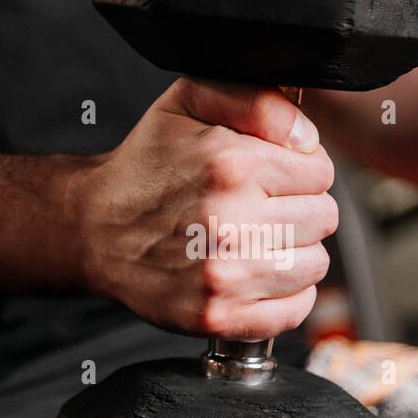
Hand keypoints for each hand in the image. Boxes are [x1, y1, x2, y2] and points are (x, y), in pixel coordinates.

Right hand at [71, 78, 337, 337]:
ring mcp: (224, 276)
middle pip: (323, 218)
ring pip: (315, 264)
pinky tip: (256, 274)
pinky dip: (286, 295)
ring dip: (294, 252)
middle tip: (261, 208)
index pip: (321, 172)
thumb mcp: (190, 102)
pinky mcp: (218, 316)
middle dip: (299, 209)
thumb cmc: (146, 166)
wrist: (94, 228)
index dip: (300, 171)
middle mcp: (230, 222)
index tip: (272, 176)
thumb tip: (308, 139)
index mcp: (231, 165)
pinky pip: (295, 309)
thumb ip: (258, 101)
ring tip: (257, 240)